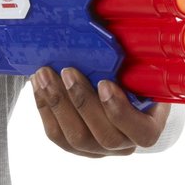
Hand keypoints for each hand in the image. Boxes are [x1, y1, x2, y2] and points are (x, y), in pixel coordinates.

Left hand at [31, 67, 170, 157]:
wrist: (116, 95)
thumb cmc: (129, 80)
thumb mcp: (138, 71)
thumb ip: (132, 63)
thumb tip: (113, 35)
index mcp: (146, 128)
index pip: (140, 131)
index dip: (120, 110)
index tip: (105, 83)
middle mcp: (123, 145)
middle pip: (103, 135)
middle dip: (82, 101)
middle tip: (68, 71)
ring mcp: (95, 149)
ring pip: (74, 136)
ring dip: (57, 102)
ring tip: (45, 74)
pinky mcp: (71, 146)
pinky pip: (55, 132)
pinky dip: (44, 106)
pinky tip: (38, 84)